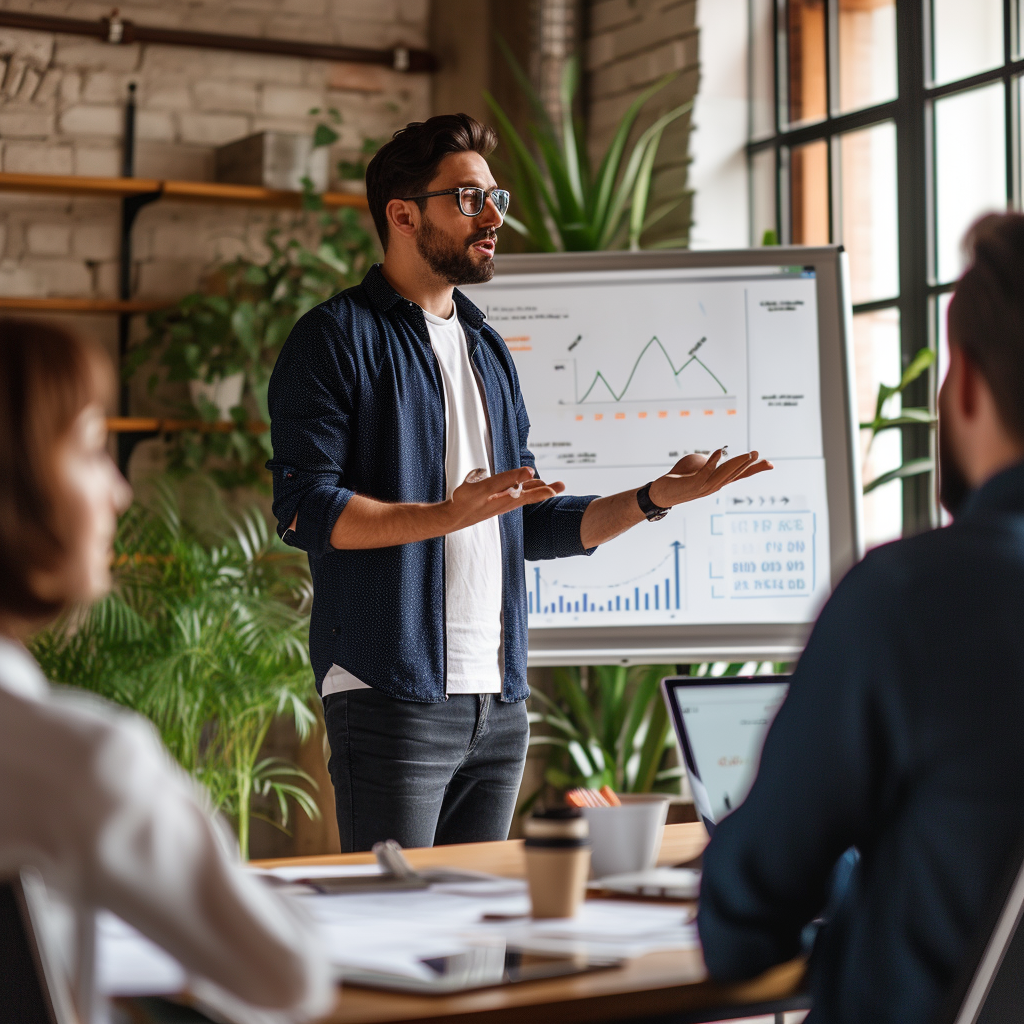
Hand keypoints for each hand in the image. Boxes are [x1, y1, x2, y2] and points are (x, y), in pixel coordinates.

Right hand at [442, 467, 564, 531]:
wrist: (452, 516)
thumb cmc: (466, 502)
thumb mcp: (487, 487)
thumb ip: (508, 479)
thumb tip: (528, 471)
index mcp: (508, 499)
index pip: (531, 493)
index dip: (543, 489)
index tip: (558, 487)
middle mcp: (507, 502)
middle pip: (530, 495)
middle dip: (545, 489)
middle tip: (561, 485)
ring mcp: (500, 502)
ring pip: (521, 495)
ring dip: (534, 489)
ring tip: (545, 484)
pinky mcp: (492, 502)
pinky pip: (512, 496)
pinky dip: (520, 490)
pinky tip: (519, 488)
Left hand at [649, 449, 772, 507]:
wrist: (660, 493)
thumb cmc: (679, 477)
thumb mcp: (695, 463)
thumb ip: (708, 459)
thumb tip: (716, 456)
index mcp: (717, 481)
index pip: (739, 475)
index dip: (754, 470)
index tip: (771, 464)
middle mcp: (713, 486)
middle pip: (734, 475)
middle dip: (747, 465)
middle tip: (759, 454)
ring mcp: (703, 487)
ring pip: (723, 475)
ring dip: (735, 464)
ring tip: (748, 454)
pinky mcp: (692, 485)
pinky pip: (704, 473)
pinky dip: (712, 462)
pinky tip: (718, 452)